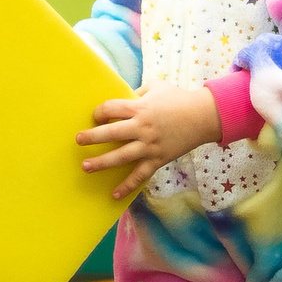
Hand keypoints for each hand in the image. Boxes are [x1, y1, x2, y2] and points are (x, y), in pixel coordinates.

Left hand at [79, 82, 221, 198]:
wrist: (203, 116)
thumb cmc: (180, 98)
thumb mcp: (157, 86)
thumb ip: (138, 91)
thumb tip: (124, 95)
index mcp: (140, 108)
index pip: (111, 109)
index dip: (100, 112)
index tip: (96, 116)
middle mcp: (142, 128)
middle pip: (110, 133)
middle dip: (92, 137)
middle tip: (78, 140)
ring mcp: (149, 145)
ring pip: (120, 156)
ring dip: (101, 162)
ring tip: (85, 166)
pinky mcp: (157, 159)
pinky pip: (139, 175)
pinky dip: (127, 186)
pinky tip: (114, 194)